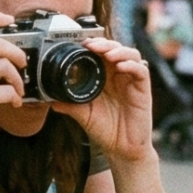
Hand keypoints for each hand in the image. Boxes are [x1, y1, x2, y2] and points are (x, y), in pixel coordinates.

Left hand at [57, 38, 155, 162]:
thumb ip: (69, 105)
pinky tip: (121, 67)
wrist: (121, 150)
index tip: (80, 42)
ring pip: (131, 55)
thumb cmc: (105, 131)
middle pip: (116, 49)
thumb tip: (49, 99)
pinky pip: (141, 71)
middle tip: (91, 44)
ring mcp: (132, 82)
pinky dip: (132, 65)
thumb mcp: (84, 115)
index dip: (93, 45)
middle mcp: (119, 76)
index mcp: (105, 78)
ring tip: (107, 53)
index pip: (101, 54)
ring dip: (119, 50)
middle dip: (104, 43)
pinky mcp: (143, 90)